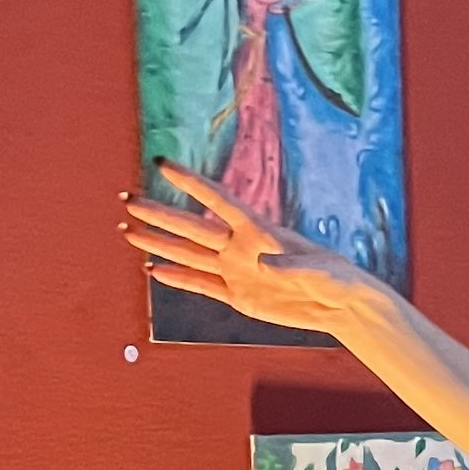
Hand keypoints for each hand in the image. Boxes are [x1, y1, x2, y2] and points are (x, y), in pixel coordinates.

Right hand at [121, 163, 368, 336]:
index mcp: (259, 231)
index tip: (163, 164)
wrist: (341, 305)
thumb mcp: (317, 271)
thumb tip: (261, 262)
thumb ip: (290, 265)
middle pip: (191, 226)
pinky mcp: (239, 295)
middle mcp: (241, 246)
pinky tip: (153, 270)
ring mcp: (237, 270)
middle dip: (158, 213)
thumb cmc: (336, 278)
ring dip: (158, 243)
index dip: (191, 183)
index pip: (218, 201)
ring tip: (127, 231)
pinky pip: (202, 285)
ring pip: (188, 254)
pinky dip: (177, 279)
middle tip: (127, 199)